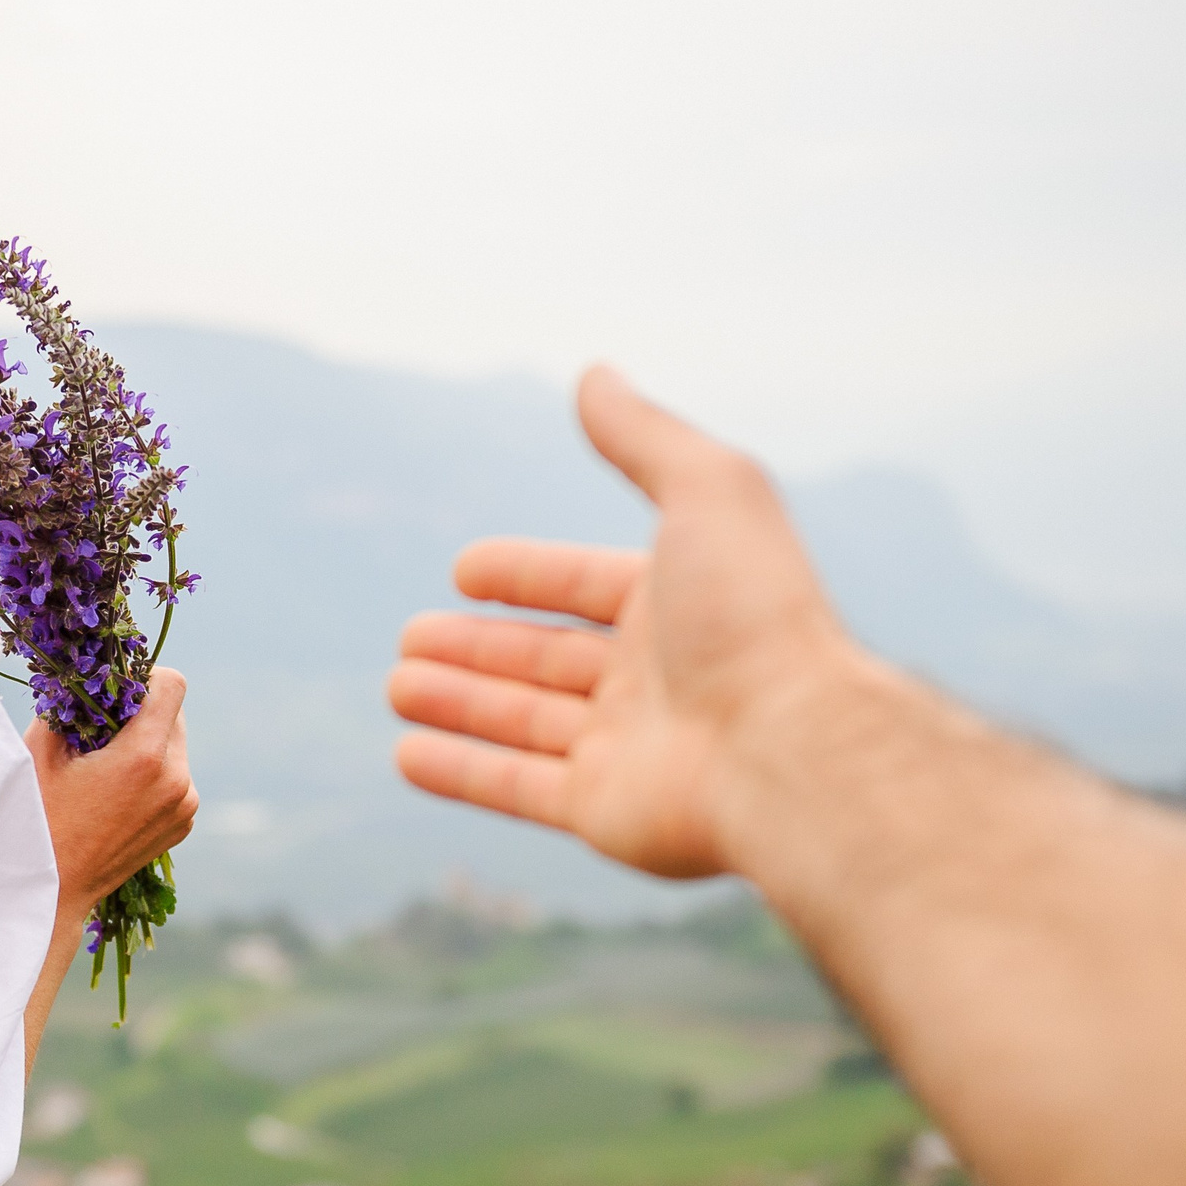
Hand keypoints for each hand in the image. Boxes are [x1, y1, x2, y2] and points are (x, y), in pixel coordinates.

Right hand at [26, 667, 198, 913]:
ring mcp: (185, 805)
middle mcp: (177, 780)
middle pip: (173, 714)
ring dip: (147, 743)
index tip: (113, 692)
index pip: (172, 685)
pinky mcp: (184, 822)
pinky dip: (153, 773)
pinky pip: (176, 776)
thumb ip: (70, 704)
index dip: (143, 677)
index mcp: (145, 758)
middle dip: (140, 713)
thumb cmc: (38, 817)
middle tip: (99, 733)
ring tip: (106, 768)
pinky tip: (118, 794)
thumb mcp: (41, 751)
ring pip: (175, 745)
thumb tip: (87, 676)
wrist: (53, 889)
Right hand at [388, 366, 849, 877]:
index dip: (526, 575)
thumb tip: (594, 373)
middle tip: (409, 636)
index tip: (463, 571)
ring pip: (525, 723)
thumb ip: (643, 435)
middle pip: (548, 658)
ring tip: (397, 685)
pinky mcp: (604, 812)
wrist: (788, 745)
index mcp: (680, 606)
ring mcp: (630, 750)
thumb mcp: (705, 490)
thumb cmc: (753, 614)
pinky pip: (518, 789)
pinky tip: (406, 755)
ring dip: (459, 703)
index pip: (586, 585)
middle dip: (477, 647)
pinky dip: (460, 773)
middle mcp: (657, 678)